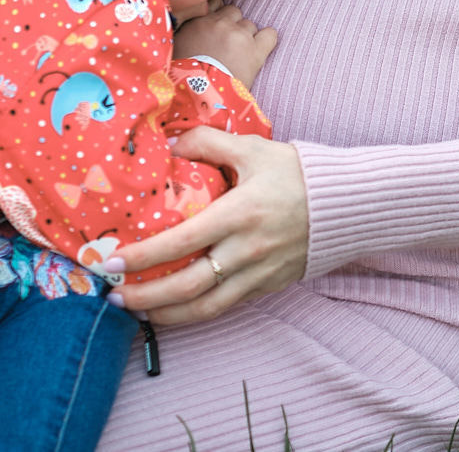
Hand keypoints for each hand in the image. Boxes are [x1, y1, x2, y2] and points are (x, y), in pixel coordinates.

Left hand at [105, 131, 308, 324]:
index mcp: (240, 214)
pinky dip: (194, 313)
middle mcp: (246, 251)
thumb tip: (170, 145)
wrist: (346, 204)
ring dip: (165, 314)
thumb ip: (208, 143)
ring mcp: (258, 274)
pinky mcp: (267, 286)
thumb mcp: (253, 149)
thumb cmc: (297, 174)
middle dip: (145, 296)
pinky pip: (225, 307)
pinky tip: (173, 309)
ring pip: (205, 308)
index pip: (181, 243)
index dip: (143, 256)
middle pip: (187, 287)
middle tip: (113, 295)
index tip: (112, 262)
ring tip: (136, 311)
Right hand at [175, 2, 278, 84]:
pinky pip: (270, 35)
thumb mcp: (177, 49)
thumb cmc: (185, 78)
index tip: (216, 31)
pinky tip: (261, 49)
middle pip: (234, 13)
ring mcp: (240, 36)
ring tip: (239, 56)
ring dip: (246, 37)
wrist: (200, 97)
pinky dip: (267, 40)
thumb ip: (187, 32)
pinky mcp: (256, 50)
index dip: (218, 20)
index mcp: (199, 22)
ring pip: (250, 26)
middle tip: (227, 46)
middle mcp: (220, 24)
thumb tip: (195, 30)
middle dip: (232, 26)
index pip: (215, 5)